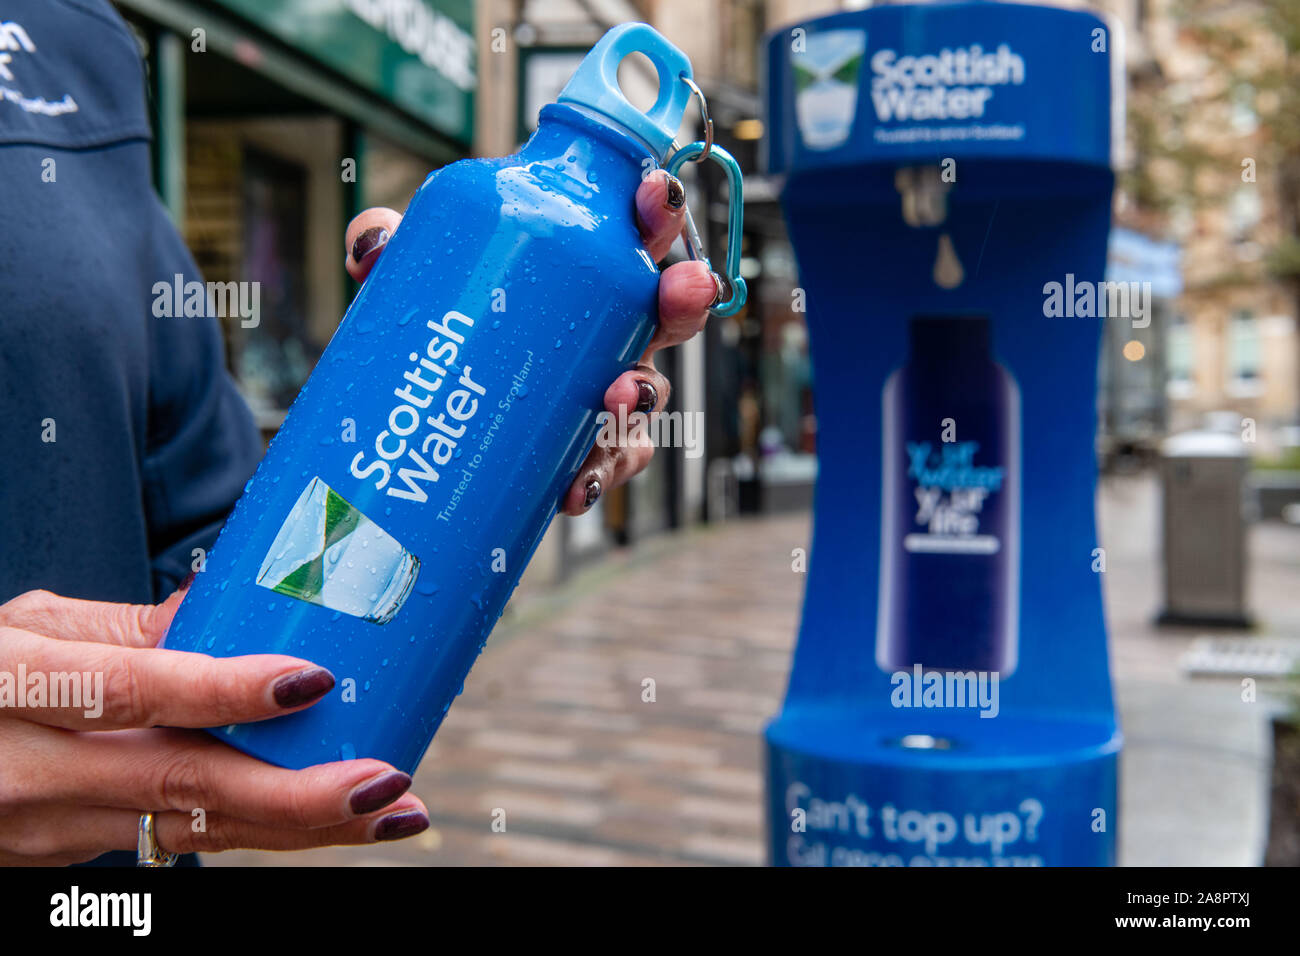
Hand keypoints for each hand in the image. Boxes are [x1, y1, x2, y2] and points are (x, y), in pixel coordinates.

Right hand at [0, 587, 427, 864]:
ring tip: (388, 812)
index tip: (311, 680)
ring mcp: (48, 827)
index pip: (134, 689)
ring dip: (300, 827)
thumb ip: (130, 627)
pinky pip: (176, 841)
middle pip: (181, 784)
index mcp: (19, 684)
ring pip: (193, 831)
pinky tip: (325, 815)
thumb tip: (228, 606)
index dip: (226, 689)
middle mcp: (32, 768)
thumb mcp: (31, 627)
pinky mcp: (68, 860)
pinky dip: (256, 828)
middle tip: (386, 783)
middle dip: (298, 794)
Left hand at [344, 170, 717, 516]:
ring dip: (642, 394)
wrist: (415, 422)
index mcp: (579, 277)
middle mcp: (604, 336)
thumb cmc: (438, 332)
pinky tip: (575, 487)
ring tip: (618, 396)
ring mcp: (597, 399)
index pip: (631, 235)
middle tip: (683, 287)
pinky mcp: (577, 456)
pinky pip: (605, 469)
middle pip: (665, 314)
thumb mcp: (409, 286)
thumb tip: (373, 242)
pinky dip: (595, 478)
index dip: (657, 211)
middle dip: (685, 297)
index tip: (651, 195)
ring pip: (645, 398)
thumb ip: (387, 251)